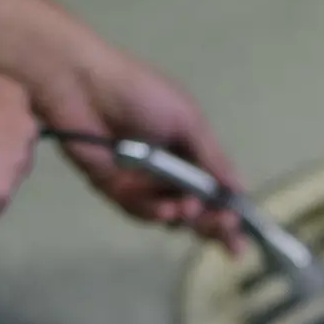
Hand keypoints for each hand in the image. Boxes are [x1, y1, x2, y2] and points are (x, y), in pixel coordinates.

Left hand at [30, 48, 244, 252]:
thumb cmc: (140, 93)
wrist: (82, 85)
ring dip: (183, 217)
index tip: (240, 237)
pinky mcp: (115, 189)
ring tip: (188, 209)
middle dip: (211, 222)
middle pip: (196, 209)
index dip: (230, 212)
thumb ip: (214, 159)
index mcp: (190, 148)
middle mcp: (168, 168)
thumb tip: (241, 190)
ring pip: (169, 216)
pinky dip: (154, 213)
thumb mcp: (188, 121)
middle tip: (219, 225)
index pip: (216, 188)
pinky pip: (139, 211)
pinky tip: (165, 210)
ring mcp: (142, 181)